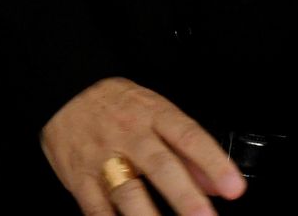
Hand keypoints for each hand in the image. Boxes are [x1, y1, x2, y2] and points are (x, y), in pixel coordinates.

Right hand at [40, 78, 244, 215]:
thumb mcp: (155, 111)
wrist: (63, 92)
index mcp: (153, 115)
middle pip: (160, 165)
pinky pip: (96, 207)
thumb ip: (187, 148)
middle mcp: (129, 135)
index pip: (188, 137)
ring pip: (127, 191)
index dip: (213, 162)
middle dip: (184, 196)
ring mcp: (102, 157)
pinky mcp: (79, 178)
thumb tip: (215, 183)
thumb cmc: (117, 105)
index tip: (234, 188)